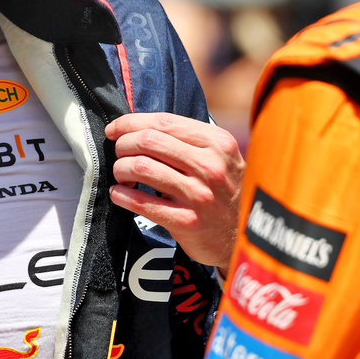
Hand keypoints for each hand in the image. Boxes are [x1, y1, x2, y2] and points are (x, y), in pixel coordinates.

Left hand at [105, 112, 243, 268]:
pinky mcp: (188, 222)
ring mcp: (200, 195)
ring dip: (120, 168)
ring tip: (122, 175)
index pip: (164, 122)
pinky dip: (122, 195)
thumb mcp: (220, 156)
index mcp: (218, 142)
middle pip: (148, 141)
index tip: (114, 129)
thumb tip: (138, 127)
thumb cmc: (224, 190)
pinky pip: (142, 202)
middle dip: (123, 144)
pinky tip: (119, 194)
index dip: (131, 122)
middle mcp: (210, 166)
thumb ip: (187, 139)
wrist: (245, 236)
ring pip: (141, 168)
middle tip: (119, 153)